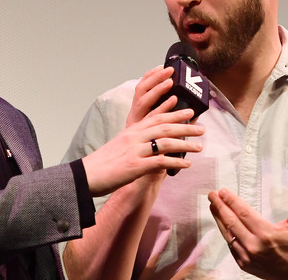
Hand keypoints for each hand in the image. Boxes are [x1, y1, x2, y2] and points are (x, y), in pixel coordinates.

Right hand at [82, 67, 203, 196]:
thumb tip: (150, 146)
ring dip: (185, 144)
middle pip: (165, 127)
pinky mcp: (135, 166)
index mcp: (131, 131)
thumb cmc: (102, 163)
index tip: (189, 112)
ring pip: (166, 142)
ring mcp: (135, 151)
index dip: (174, 113)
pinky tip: (186, 165)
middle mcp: (134, 137)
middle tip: (201, 128)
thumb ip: (135, 143)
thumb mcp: (119, 146)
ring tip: (199, 146)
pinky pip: (160, 161)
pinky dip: (176, 162)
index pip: (156, 117)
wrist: (86, 175)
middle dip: (185, 126)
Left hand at [208, 189, 287, 278]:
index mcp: (266, 234)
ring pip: (227, 233)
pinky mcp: (243, 263)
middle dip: (220, 206)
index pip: (244, 213)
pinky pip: (231, 245)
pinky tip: (221, 222)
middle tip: (212, 195)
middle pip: (231, 221)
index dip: (232, 201)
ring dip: (218, 218)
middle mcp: (254, 245)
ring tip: (212, 206)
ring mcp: (247, 256)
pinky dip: (225, 232)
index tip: (223, 192)